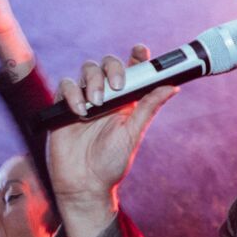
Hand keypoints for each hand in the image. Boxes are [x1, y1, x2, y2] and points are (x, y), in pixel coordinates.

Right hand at [45, 46, 176, 236]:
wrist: (83, 186)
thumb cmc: (111, 164)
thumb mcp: (132, 134)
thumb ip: (148, 108)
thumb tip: (172, 87)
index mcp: (125, 101)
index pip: (132, 70)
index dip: (137, 56)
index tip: (140, 50)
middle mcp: (105, 97)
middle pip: (107, 64)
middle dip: (112, 68)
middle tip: (117, 85)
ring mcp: (84, 100)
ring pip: (87, 70)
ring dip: (93, 81)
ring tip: (96, 103)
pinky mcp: (63, 107)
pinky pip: (66, 86)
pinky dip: (73, 93)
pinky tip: (79, 111)